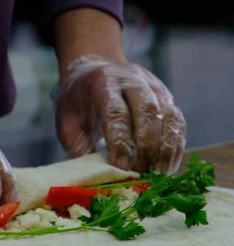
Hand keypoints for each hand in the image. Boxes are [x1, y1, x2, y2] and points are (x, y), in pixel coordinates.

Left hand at [54, 56, 186, 173]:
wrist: (91, 70)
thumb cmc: (76, 102)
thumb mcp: (67, 122)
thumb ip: (79, 146)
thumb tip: (99, 175)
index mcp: (102, 83)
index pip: (117, 112)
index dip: (121, 141)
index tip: (122, 167)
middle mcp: (132, 79)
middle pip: (148, 112)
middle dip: (146, 148)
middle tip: (142, 175)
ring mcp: (153, 85)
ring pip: (168, 117)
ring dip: (166, 149)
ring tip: (159, 175)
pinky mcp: (166, 95)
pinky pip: (177, 122)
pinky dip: (175, 146)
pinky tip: (168, 165)